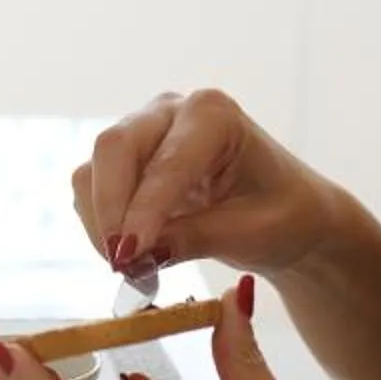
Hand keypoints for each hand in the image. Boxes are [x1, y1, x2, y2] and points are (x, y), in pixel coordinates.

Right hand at [75, 89, 352, 278]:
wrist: (286, 214)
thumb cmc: (283, 215)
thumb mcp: (251, 232)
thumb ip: (194, 238)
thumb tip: (137, 254)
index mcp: (214, 115)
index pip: (166, 162)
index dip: (143, 210)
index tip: (128, 255)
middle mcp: (172, 111)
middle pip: (114, 148)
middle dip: (110, 210)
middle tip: (120, 264)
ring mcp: (145, 131)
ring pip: (95, 169)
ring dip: (102, 222)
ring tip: (133, 268)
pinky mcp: (128, 160)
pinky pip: (94, 188)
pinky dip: (102, 225)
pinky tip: (132, 256)